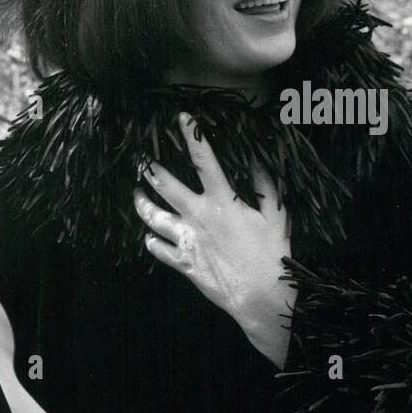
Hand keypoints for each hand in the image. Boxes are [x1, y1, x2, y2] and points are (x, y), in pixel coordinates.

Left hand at [133, 113, 295, 367]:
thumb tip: (257, 161)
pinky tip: (147, 237)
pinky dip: (151, 242)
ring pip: (153, 217)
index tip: (182, 117)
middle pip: (165, 187)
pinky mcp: (182, 262)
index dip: (192, 136)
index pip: (203, 160)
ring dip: (142, 204)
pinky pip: (158, 249)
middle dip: (150, 170)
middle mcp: (198, 216)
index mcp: (221, 201)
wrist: (260, 295)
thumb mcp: (276, 214)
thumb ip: (265, 185)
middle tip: (140, 160)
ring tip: (136, 195)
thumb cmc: (271, 253)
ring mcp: (186, 240)